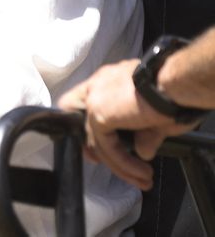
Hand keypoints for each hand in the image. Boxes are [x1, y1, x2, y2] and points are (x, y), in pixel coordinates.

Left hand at [58, 60, 194, 189]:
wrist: (177, 83)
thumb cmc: (175, 92)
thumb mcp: (158, 116)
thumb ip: (145, 133)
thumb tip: (143, 152)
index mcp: (110, 80)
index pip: (87, 101)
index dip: (94, 126)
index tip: (103, 146)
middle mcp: (98, 86)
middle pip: (81, 119)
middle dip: (93, 146)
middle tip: (109, 165)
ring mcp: (95, 99)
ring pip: (98, 139)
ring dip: (120, 164)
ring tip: (143, 178)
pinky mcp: (99, 114)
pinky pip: (106, 146)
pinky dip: (123, 163)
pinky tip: (140, 172)